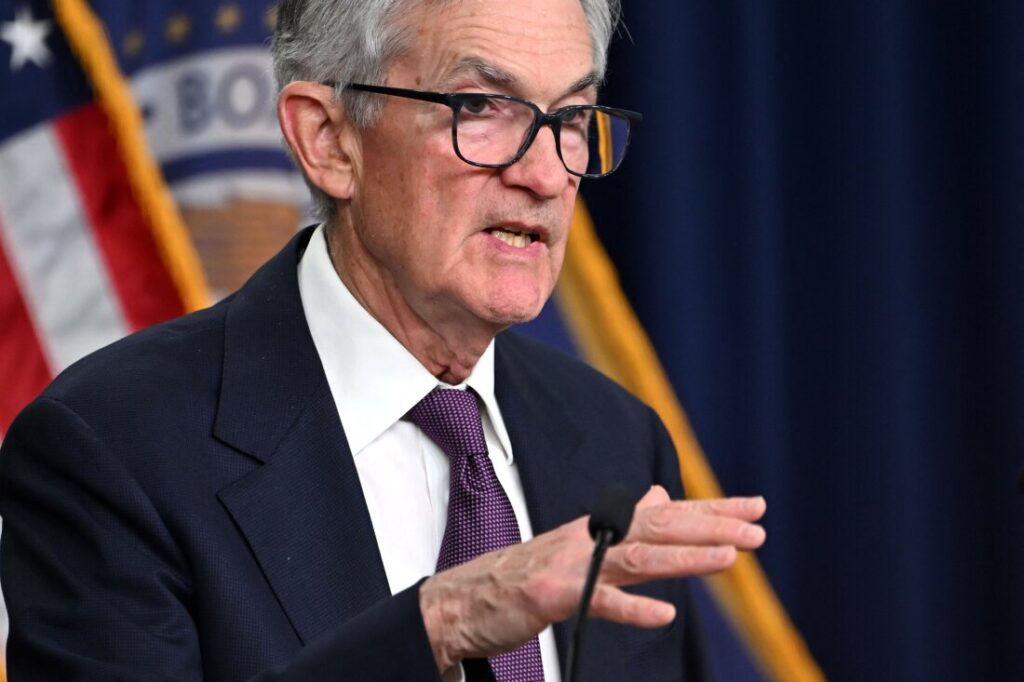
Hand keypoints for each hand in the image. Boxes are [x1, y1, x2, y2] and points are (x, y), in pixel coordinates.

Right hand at [418, 485, 765, 671]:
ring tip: (729, 558)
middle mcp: (589, 538)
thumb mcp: (577, 545)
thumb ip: (623, 524)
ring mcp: (570, 565)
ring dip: (684, 556)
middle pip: (658, 527)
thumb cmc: (520, 577)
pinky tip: (663, 615)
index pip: (664, 513)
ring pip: (636, 557)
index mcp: (599, 528)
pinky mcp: (550, 595)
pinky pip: (596, 602)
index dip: (710, 510)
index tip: (754, 508)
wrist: (460, 601)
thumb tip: (659, 496)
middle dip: (710, 526)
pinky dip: (629, 608)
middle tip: (758, 528)